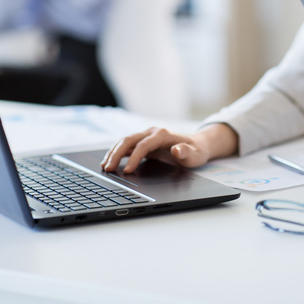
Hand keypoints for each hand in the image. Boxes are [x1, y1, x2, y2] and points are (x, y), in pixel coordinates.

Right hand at [102, 123, 237, 173]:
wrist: (197, 145)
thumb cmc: (196, 151)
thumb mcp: (195, 155)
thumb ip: (185, 153)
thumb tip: (176, 150)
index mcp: (163, 135)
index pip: (143, 145)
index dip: (134, 157)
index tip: (127, 171)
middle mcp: (152, 132)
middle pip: (129, 139)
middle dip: (116, 153)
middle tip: (108, 168)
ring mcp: (147, 136)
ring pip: (125, 141)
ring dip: (114, 152)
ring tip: (105, 166)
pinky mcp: (145, 142)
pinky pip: (128, 146)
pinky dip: (118, 153)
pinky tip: (111, 162)